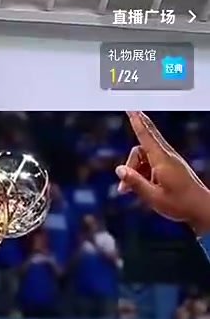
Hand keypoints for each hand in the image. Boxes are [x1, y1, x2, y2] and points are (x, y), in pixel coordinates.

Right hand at [116, 112, 209, 235]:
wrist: (200, 208)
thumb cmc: (179, 204)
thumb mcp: (153, 197)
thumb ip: (135, 182)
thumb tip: (119, 170)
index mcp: (162, 161)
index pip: (146, 136)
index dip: (137, 122)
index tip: (131, 109)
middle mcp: (166, 157)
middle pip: (141, 147)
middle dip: (130, 164)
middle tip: (124, 187)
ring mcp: (169, 161)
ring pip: (145, 157)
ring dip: (135, 171)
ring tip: (130, 191)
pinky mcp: (171, 167)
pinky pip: (151, 163)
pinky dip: (143, 173)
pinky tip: (143, 188)